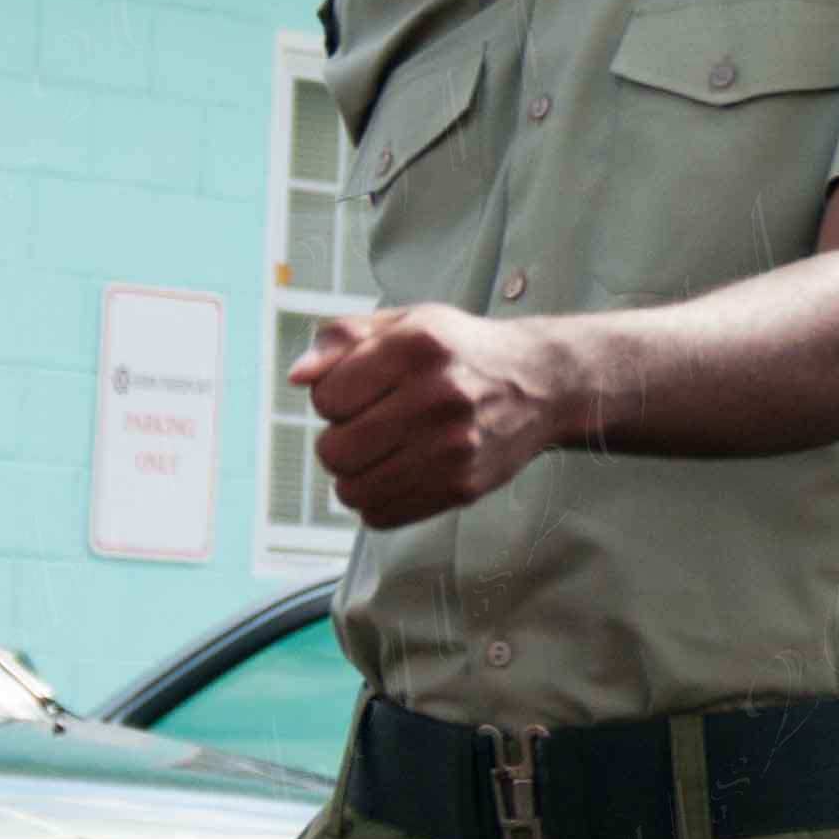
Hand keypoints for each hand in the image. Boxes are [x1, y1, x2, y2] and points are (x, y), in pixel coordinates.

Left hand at [293, 305, 569, 527]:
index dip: (332, 396)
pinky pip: (381, 515)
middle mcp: (438, 396)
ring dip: (355, 475)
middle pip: (335, 450)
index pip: (326, 397)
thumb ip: (342, 339)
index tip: (360, 390)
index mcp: (417, 346)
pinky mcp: (462, 487)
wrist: (541, 383)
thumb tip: (297, 376)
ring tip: (383, 452)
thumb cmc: (462, 351)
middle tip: (370, 425)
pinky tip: (401, 472)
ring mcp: (453, 447)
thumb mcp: (406, 322)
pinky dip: (378, 500)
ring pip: (352, 490)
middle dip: (339, 440)